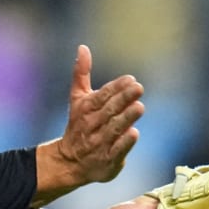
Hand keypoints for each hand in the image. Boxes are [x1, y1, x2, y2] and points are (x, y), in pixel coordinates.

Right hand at [57, 45, 144, 182]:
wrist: (69, 161)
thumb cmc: (79, 124)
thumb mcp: (78, 98)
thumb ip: (81, 73)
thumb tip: (83, 47)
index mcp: (86, 108)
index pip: (102, 95)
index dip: (116, 88)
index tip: (130, 79)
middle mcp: (92, 124)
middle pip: (109, 110)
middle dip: (124, 99)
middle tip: (138, 88)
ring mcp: (99, 143)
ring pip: (114, 128)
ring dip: (126, 118)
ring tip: (139, 107)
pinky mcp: (107, 160)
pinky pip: (116, 150)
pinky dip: (124, 143)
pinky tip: (133, 133)